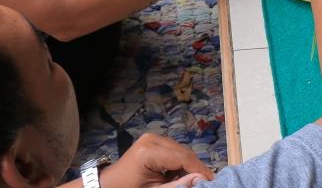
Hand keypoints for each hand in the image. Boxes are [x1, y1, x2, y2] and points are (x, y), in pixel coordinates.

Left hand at [98, 133, 212, 187]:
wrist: (110, 185)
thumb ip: (178, 186)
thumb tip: (200, 179)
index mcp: (148, 151)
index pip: (182, 157)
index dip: (199, 169)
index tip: (211, 181)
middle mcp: (152, 139)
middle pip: (183, 152)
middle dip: (195, 168)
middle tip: (203, 183)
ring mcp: (152, 138)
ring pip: (180, 150)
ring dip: (187, 166)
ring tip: (188, 181)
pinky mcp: (153, 140)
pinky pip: (173, 150)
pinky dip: (179, 163)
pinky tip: (176, 175)